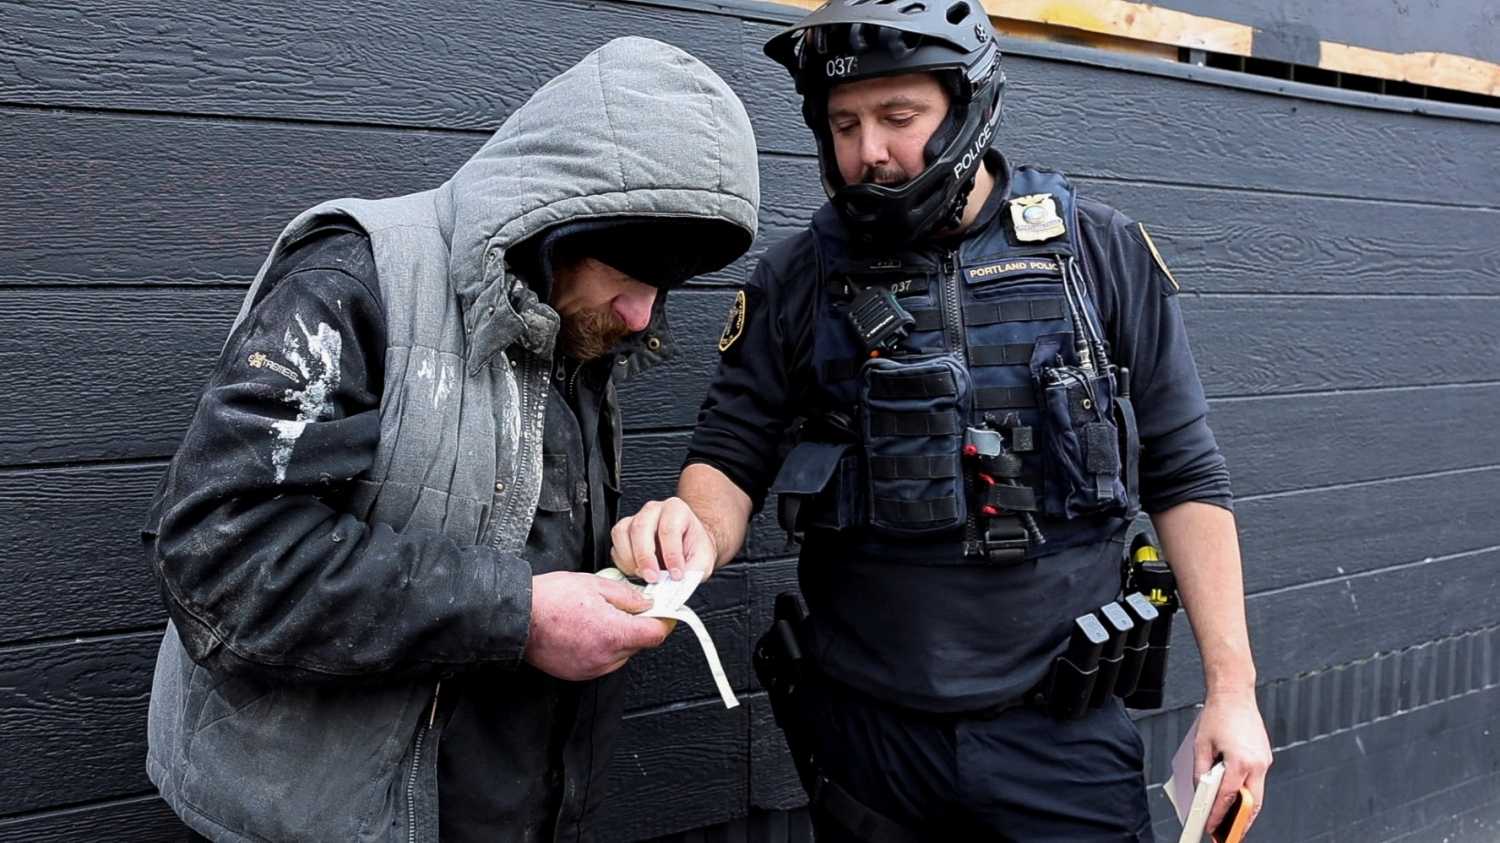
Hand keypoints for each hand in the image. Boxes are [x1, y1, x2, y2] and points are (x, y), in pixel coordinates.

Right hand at [522, 572, 671, 680]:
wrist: (517, 618)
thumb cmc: (549, 600)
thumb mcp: (594, 584)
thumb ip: (627, 596)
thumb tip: (646, 603)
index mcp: (613, 633)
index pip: (655, 635)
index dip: (663, 622)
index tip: (663, 614)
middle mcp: (605, 656)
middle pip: (639, 645)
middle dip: (636, 627)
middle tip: (622, 609)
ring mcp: (592, 668)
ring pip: (622, 654)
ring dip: (618, 638)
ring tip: (596, 619)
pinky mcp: (579, 674)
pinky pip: (603, 662)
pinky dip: (602, 648)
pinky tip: (586, 632)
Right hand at [610, 496, 718, 583]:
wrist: (687, 546)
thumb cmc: (693, 548)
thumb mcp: (703, 560)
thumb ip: (692, 571)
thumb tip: (676, 584)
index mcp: (676, 510)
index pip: (669, 529)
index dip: (671, 554)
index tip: (676, 574)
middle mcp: (654, 510)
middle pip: (640, 528)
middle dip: (645, 557)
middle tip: (653, 578)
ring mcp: (635, 519)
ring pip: (622, 533)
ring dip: (630, 559)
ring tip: (643, 575)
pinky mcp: (623, 532)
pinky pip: (615, 545)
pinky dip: (623, 562)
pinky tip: (635, 571)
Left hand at [1196, 687, 1272, 831]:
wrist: (1235, 694)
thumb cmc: (1218, 716)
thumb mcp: (1201, 746)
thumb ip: (1202, 772)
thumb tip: (1202, 792)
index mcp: (1240, 761)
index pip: (1228, 797)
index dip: (1218, 815)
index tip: (1210, 827)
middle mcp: (1257, 764)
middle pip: (1251, 803)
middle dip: (1241, 821)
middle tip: (1228, 834)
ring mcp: (1264, 761)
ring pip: (1257, 794)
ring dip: (1246, 809)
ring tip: (1232, 822)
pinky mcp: (1265, 757)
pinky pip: (1258, 781)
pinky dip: (1248, 792)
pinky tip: (1237, 798)